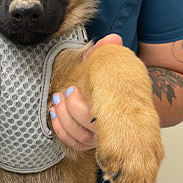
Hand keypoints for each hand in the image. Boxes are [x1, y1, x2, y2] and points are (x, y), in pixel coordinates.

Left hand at [49, 34, 123, 149]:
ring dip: (63, 119)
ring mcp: (101, 136)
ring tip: (56, 101)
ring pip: (80, 136)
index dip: (79, 106)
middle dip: (70, 112)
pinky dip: (62, 131)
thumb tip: (111, 40)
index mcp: (119, 107)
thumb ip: (111, 50)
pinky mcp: (91, 142)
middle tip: (62, 94)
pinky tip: (55, 115)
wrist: (128, 98)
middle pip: (88, 129)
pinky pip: (75, 143)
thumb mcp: (115, 62)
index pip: (102, 114)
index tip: (71, 89)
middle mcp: (112, 126)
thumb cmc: (118, 79)